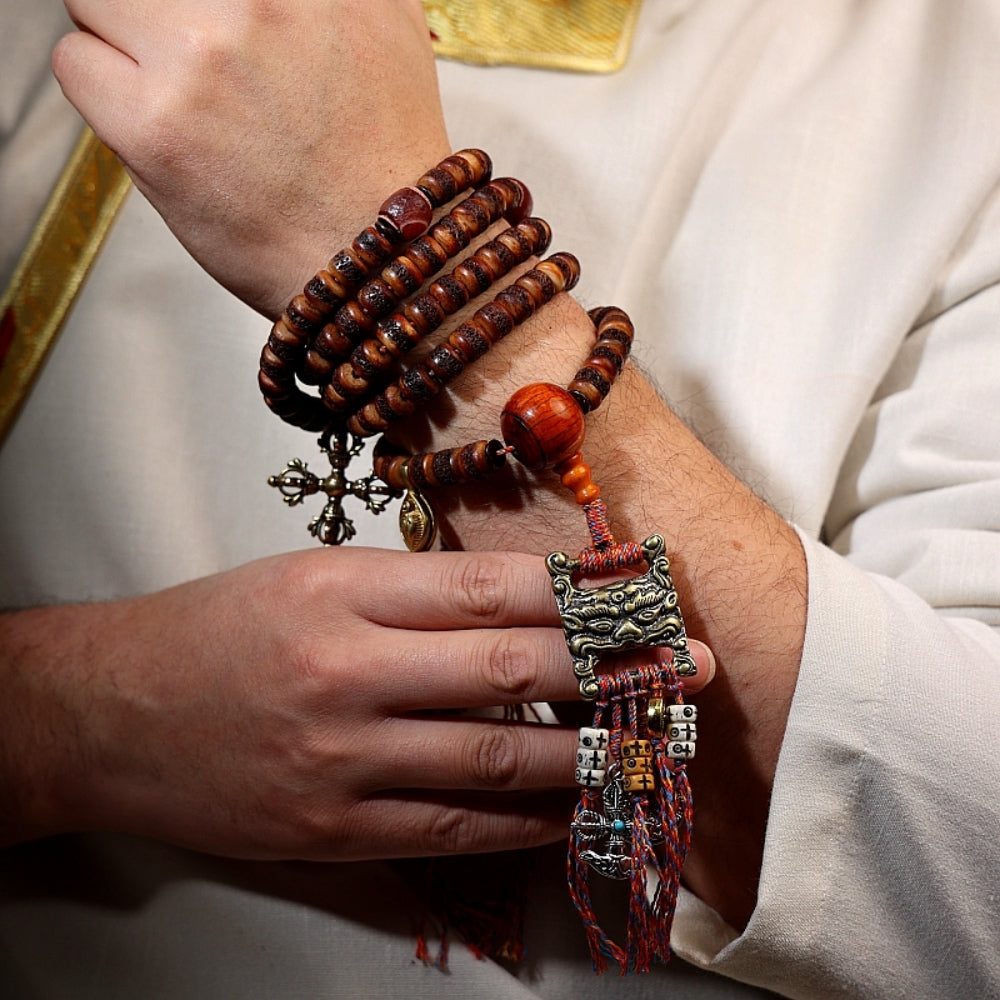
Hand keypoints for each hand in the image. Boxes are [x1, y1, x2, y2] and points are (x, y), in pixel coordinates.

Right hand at [0, 546, 713, 859]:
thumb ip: (413, 591)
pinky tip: (576, 805)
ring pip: (497, 757)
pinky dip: (527, 820)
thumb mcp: (312, 577)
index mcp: (344, 592)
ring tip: (655, 737)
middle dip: (616, 666)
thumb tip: (524, 602)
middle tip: (692, 664)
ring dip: (590, 749)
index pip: (492, 587)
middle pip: (513, 668)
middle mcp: (348, 674)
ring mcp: (342, 761)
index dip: (583, 591)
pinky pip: (453, 829)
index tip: (646, 592)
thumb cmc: (216, 630)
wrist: (109, 715)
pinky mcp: (333, 831)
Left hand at [52, 0, 450, 317]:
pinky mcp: (157, 126)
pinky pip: (75, 64)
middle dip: (155, 9)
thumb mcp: (390, 20)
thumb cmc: (383, 153)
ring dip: (121, 40)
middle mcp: (256, 2)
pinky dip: (106, 94)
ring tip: (176, 92)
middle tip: (182, 50)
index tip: (194, 17)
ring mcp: (204, 59)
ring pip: (95, 1)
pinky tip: (163, 130)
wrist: (381, 256)